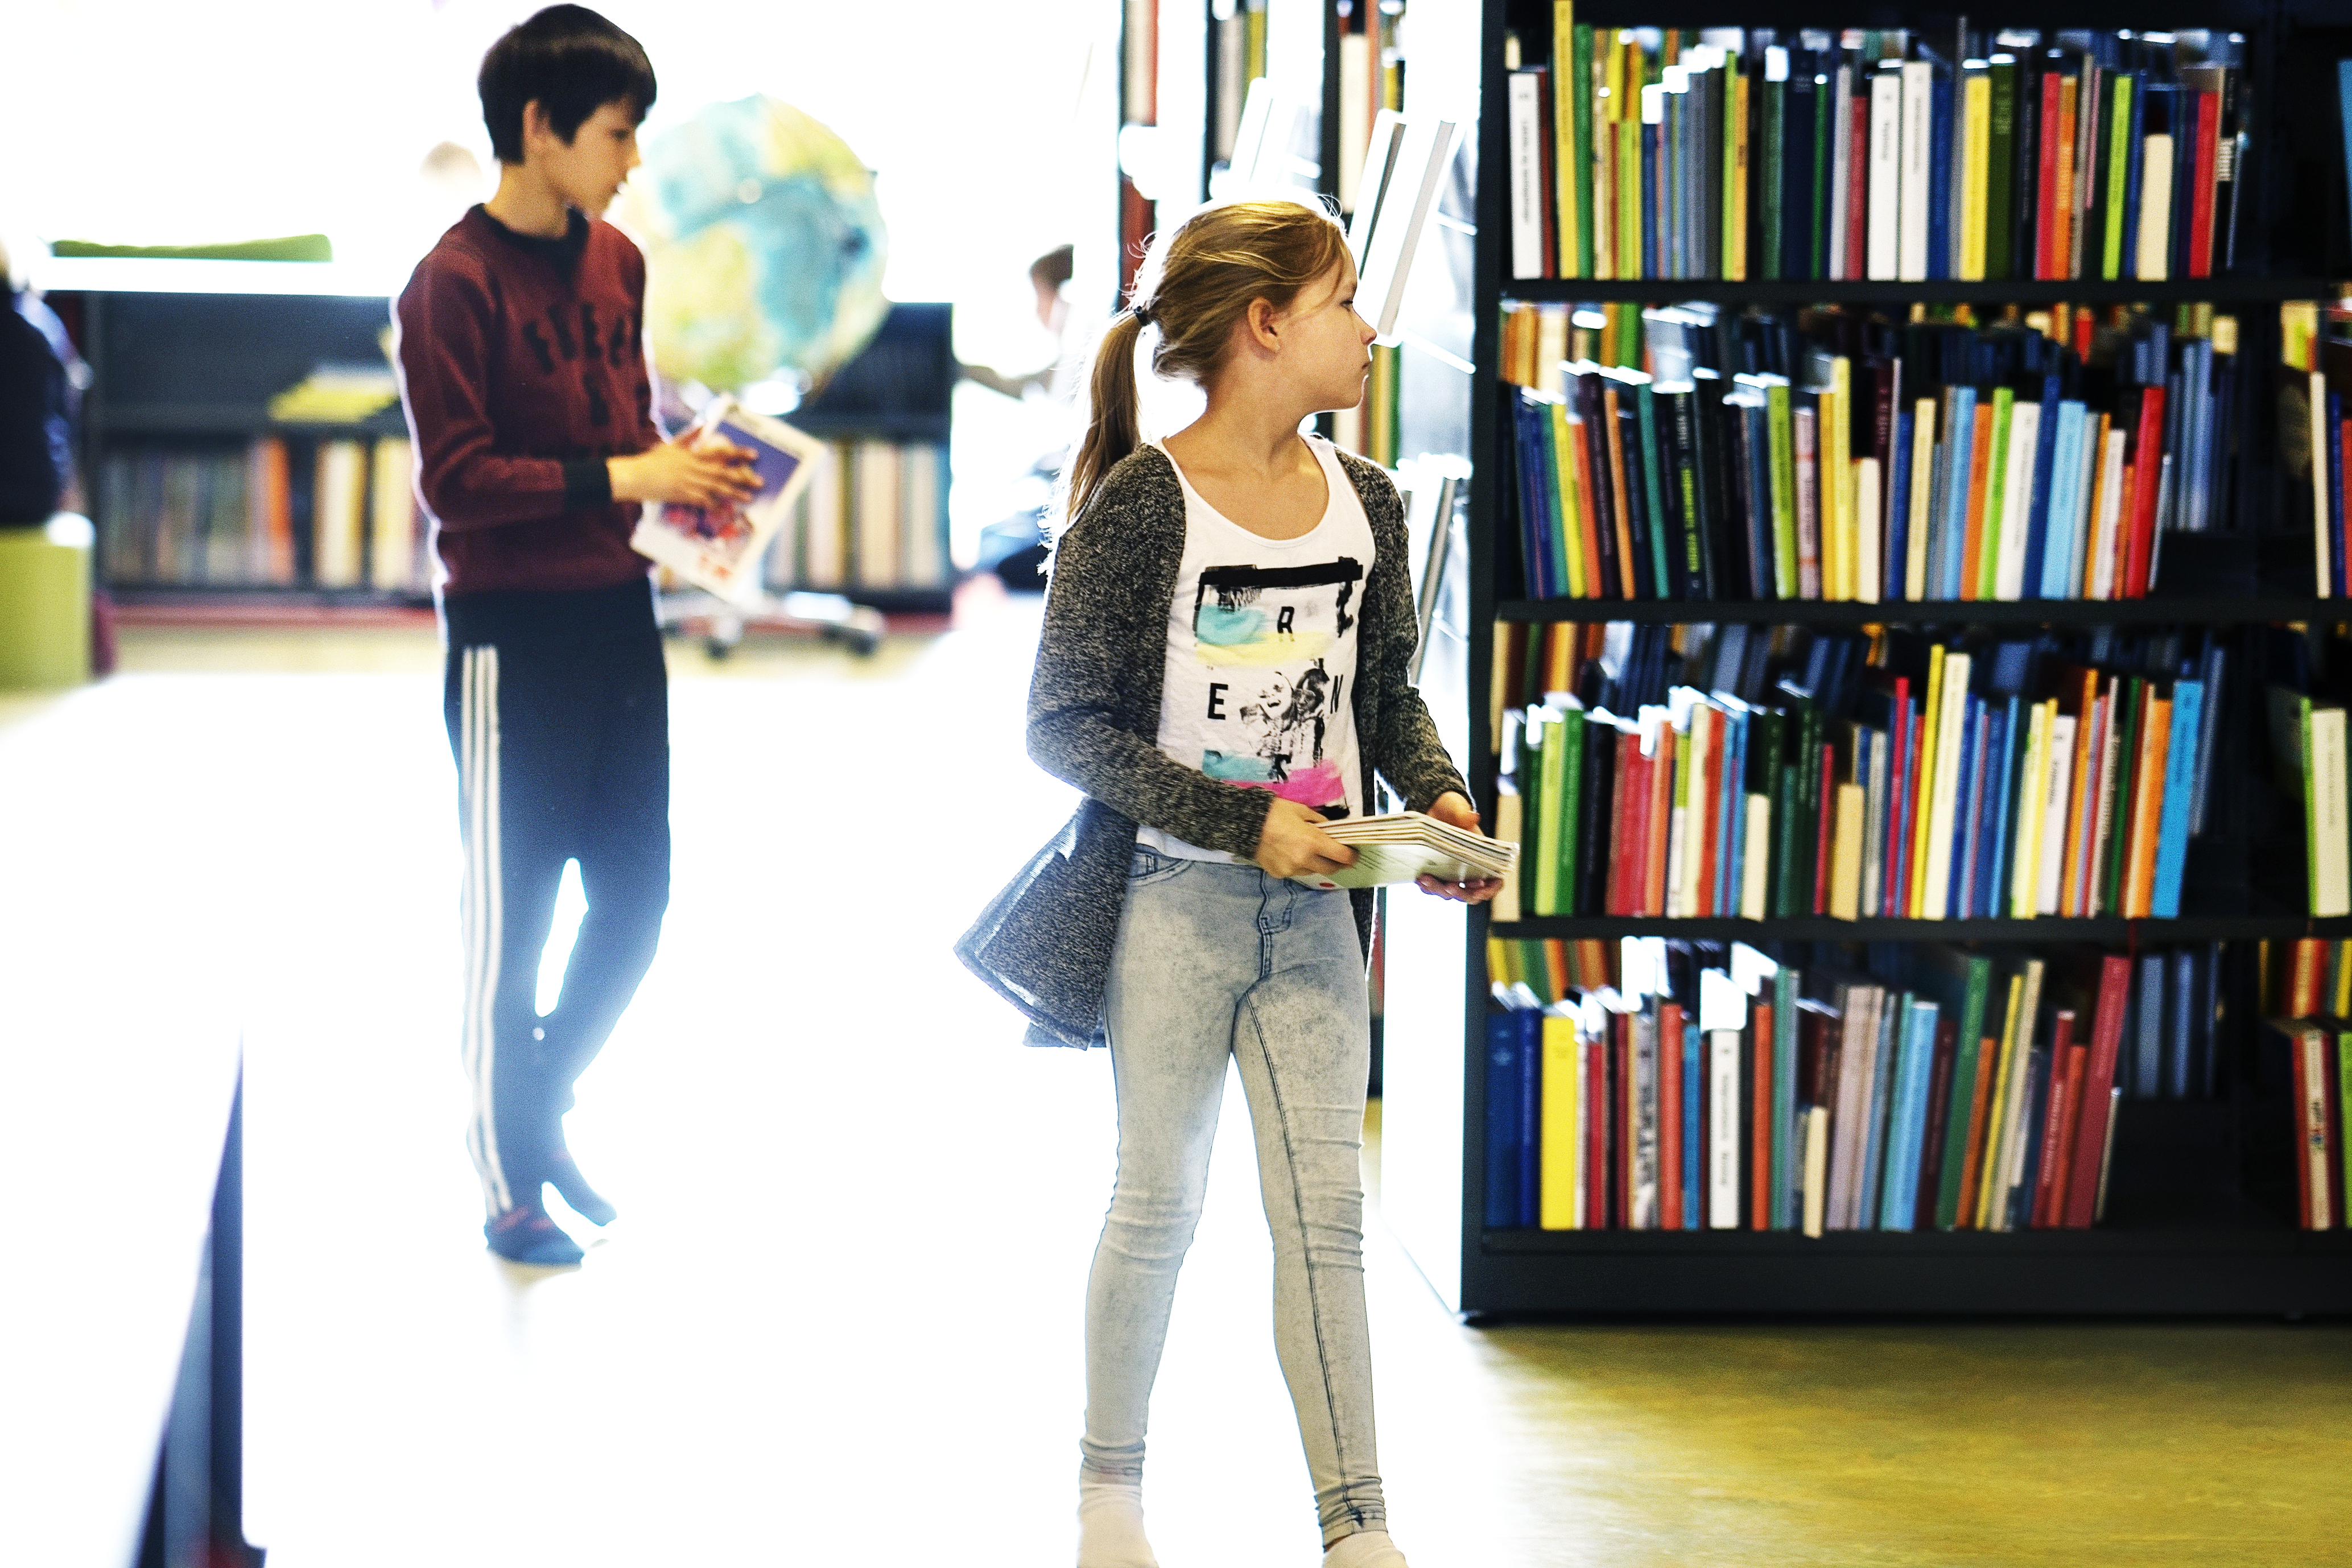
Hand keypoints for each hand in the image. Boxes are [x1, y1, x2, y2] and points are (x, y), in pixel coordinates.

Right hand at [609, 436, 760, 506]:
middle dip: (743, 477)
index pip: (721, 452)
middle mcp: (694, 468)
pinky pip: (703, 501)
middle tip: (759, 482)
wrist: (635, 476)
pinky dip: (714, 504)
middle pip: (723, 472)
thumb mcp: (671, 445)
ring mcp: (689, 483)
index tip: (753, 455)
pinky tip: (725, 509)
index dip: (738, 453)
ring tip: (749, 497)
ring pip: (717, 488)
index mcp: (692, 454)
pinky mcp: (683, 496)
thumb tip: (702, 424)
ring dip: (734, 492)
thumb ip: (689, 436)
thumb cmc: (652, 460)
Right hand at [1252, 797, 1356, 879]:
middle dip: (1338, 863)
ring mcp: (1291, 869)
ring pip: (1312, 871)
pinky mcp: (1279, 874)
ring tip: (1308, 851)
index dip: (1351, 856)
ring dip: (1316, 863)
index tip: (1354, 854)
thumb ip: (1320, 823)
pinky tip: (1289, 853)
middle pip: (1330, 869)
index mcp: (1313, 842)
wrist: (1245, 823)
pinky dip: (1297, 864)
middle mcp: (1304, 860)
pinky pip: (1295, 871)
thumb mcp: (1302, 811)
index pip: (1342, 856)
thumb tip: (1331, 831)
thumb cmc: (1275, 812)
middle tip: (1339, 856)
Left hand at [1415, 789, 1502, 904]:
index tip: (1480, 888)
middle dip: (1462, 894)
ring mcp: (1452, 874)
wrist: (1432, 808)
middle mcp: (1470, 870)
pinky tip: (1419, 878)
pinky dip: (1427, 887)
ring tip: (1428, 880)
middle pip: (1471, 894)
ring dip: (1440, 891)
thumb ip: (1464, 814)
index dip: (1490, 889)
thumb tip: (1472, 817)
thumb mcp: (1458, 808)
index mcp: (1484, 858)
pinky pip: (1433, 887)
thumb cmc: (1452, 809)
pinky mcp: (1436, 874)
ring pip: (1450, 893)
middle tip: (1451, 887)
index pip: (1494, 881)